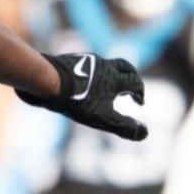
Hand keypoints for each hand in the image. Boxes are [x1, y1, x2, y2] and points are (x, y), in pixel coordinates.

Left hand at [17, 52, 147, 140]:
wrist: (48, 81)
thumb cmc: (75, 101)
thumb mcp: (102, 118)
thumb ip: (123, 126)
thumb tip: (145, 134)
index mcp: (114, 78)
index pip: (135, 82)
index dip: (140, 92)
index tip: (139, 102)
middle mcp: (104, 65)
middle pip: (124, 66)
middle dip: (132, 76)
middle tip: (131, 88)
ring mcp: (87, 60)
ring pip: (106, 64)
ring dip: (113, 74)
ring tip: (108, 87)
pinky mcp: (72, 60)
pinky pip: (88, 65)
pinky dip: (95, 74)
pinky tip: (85, 84)